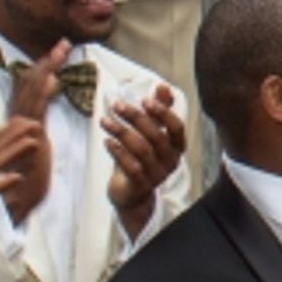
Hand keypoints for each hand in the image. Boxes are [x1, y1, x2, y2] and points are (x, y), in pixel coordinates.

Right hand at [0, 44, 63, 222]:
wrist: (13, 204)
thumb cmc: (25, 182)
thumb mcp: (36, 151)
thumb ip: (37, 134)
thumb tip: (39, 123)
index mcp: (21, 121)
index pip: (31, 87)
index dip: (43, 68)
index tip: (57, 53)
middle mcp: (18, 120)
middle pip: (31, 83)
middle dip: (48, 61)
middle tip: (63, 42)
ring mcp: (22, 129)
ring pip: (32, 92)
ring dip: (48, 70)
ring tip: (61, 51)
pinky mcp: (28, 140)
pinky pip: (35, 113)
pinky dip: (43, 95)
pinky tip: (53, 80)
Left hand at [104, 83, 184, 238]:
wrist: (132, 194)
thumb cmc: (142, 159)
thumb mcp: (151, 134)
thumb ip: (159, 111)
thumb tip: (163, 87)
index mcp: (177, 147)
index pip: (177, 128)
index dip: (163, 113)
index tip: (145, 100)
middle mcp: (170, 161)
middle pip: (156, 136)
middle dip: (136, 118)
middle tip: (117, 105)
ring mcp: (156, 175)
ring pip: (141, 150)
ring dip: (121, 132)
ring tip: (105, 121)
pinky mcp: (140, 186)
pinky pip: (131, 168)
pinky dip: (118, 153)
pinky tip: (107, 141)